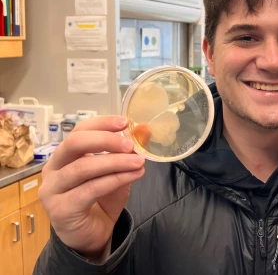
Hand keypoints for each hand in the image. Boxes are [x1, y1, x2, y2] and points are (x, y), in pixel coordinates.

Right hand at [38, 116, 144, 258]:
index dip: (101, 124)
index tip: (125, 122)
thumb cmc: (100, 200)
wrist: (90, 236)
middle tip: (130, 144)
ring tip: (138, 161)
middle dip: (105, 140)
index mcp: (64, 156)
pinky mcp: (60, 209)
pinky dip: (116, 179)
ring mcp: (52, 190)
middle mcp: (53, 169)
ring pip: (83, 167)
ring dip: (115, 162)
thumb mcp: (116, 172)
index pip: (79, 131)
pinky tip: (134, 175)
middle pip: (74, 144)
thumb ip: (125, 154)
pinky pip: (91, 189)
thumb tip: (144, 131)